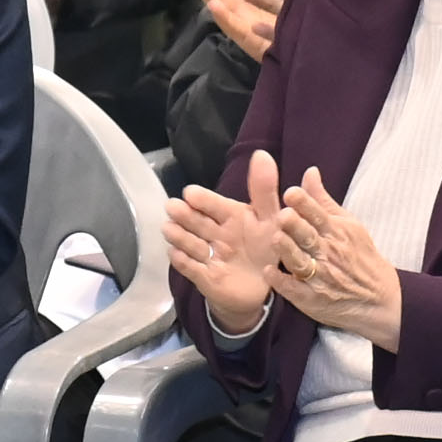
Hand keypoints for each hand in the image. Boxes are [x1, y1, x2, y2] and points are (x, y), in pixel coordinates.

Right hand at [167, 148, 296, 333]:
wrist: (262, 287)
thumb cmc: (266, 247)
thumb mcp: (271, 218)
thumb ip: (264, 189)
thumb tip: (261, 154)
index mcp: (229, 216)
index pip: (213, 204)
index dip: (202, 200)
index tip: (191, 193)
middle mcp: (213, 233)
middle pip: (195, 222)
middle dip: (184, 215)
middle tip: (173, 207)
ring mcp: (206, 255)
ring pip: (188, 243)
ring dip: (179, 236)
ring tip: (170, 229)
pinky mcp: (202, 277)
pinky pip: (189, 269)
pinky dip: (182, 262)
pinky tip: (176, 254)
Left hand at [272, 164, 405, 349]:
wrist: (378, 300)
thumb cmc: (358, 256)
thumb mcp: (348, 225)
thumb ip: (323, 200)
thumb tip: (309, 172)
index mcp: (336, 232)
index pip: (319, 215)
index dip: (305, 204)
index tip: (291, 192)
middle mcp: (328, 253)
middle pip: (309, 236)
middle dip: (296, 225)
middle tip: (283, 215)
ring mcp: (320, 276)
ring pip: (301, 262)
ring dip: (288, 251)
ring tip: (276, 239)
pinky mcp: (312, 298)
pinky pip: (295, 289)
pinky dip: (282, 282)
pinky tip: (268, 273)